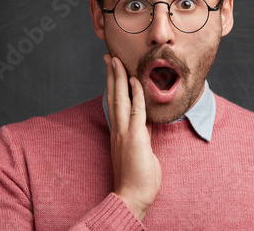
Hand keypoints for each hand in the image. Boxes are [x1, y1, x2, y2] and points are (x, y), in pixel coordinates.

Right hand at [104, 54, 161, 220]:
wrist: (132, 197)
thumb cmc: (138, 177)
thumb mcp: (141, 150)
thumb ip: (141, 134)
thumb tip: (144, 122)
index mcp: (118, 132)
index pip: (114, 104)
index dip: (113, 86)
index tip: (112, 70)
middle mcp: (117, 130)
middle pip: (112, 96)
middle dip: (111, 75)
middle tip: (108, 57)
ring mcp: (124, 133)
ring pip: (119, 99)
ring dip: (118, 78)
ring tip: (115, 60)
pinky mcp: (134, 138)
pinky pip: (136, 111)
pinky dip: (136, 95)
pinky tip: (134, 80)